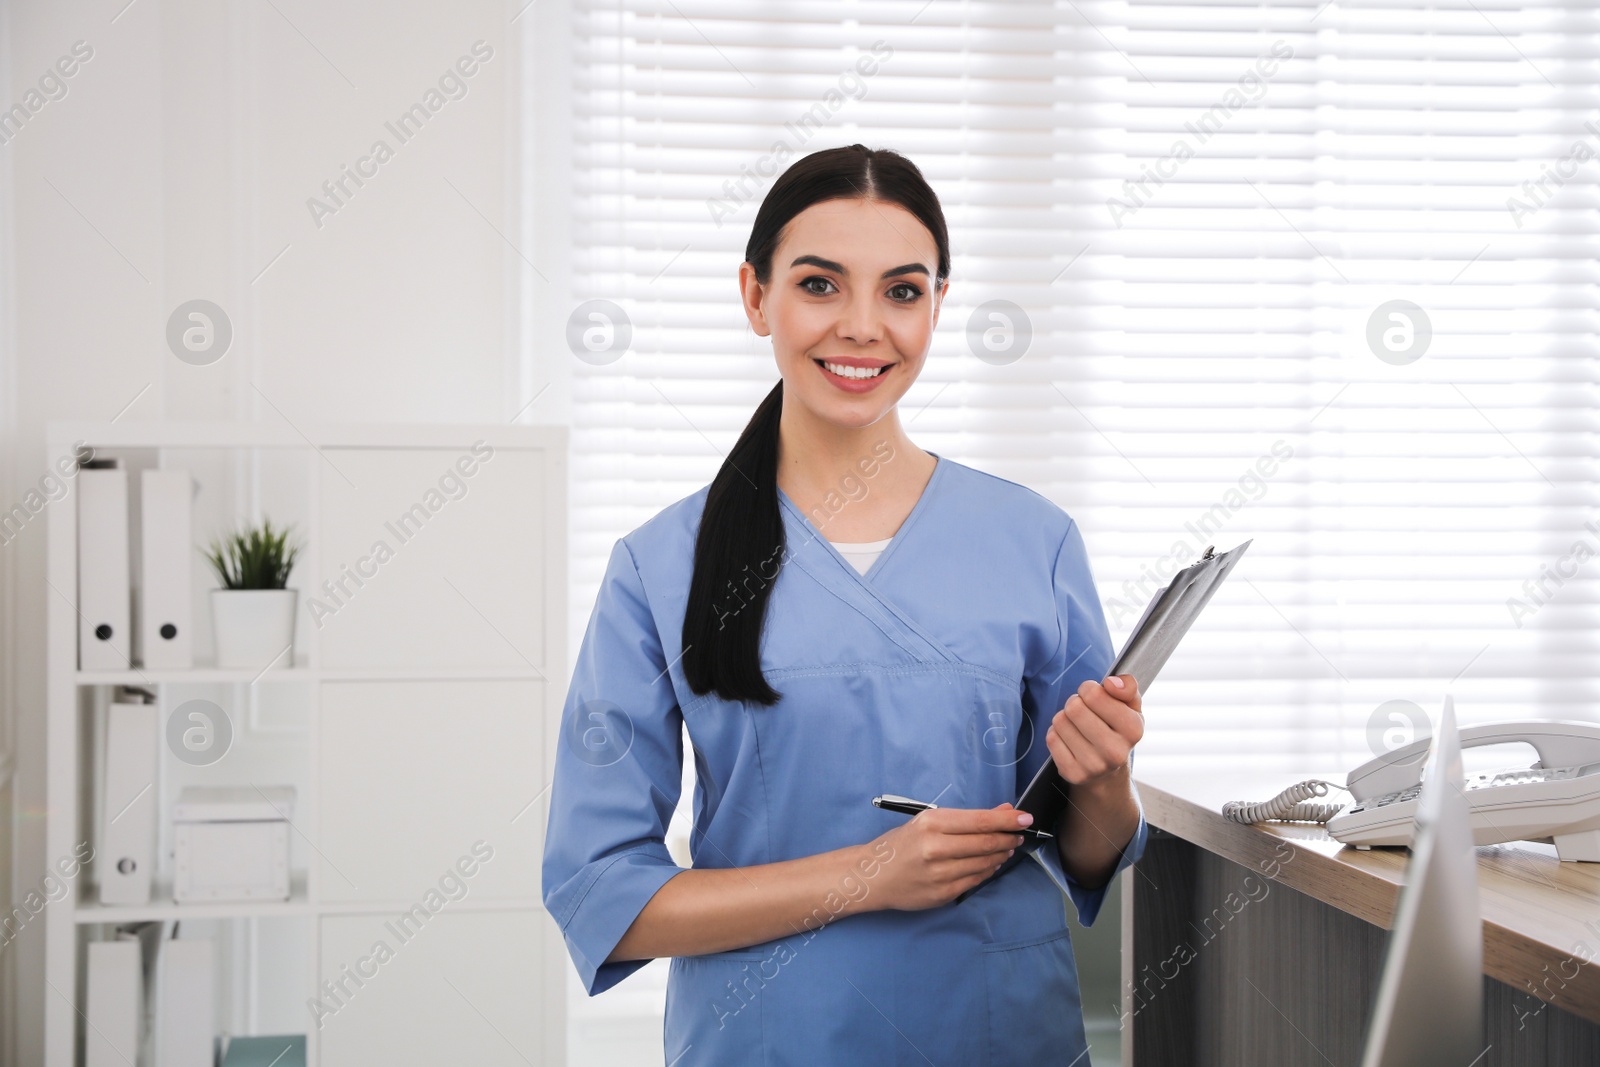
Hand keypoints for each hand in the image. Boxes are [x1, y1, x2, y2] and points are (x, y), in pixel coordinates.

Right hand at [867, 803, 1030, 910]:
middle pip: (986, 843)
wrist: (872, 876)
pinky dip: (988, 870)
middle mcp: (935, 848)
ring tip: (1006, 848)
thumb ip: (967, 818)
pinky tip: (991, 864)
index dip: (1007, 820)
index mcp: (931, 823)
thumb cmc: (900, 844)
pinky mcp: (943, 893)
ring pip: (984, 863)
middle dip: (1008, 838)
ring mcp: (940, 873)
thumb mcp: (928, 822)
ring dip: (1001, 855)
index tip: (1026, 818)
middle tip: (1018, 835)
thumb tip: (1004, 810)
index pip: (979, 821)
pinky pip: (976, 880)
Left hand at [1046, 674, 1143, 789]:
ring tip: (1077, 726)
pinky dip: (1056, 733)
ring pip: (1060, 721)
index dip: (1088, 689)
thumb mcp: (1130, 706)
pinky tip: (1070, 740)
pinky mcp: (1073, 773)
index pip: (1094, 694)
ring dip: (1065, 718)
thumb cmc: (1117, 729)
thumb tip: (1112, 683)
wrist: (1108, 772)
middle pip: (1074, 707)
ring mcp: (1093, 766)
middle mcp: (1115, 751)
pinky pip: (1051, 738)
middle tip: (1083, 710)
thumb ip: (1127, 687)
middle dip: (1075, 702)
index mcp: (1133, 730)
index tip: (1093, 696)